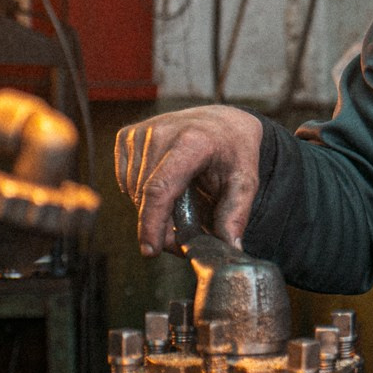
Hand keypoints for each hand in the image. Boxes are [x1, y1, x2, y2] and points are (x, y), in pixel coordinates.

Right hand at [113, 106, 263, 255]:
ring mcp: (141, 132)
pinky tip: (166, 186)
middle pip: (146, 196)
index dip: (152, 223)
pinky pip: (126, 181)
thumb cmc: (234, 151)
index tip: (151, 250)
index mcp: (192, 141)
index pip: (160, 188)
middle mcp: (161, 132)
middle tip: (184, 237)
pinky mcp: (127, 135)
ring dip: (153, 210)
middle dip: (161, 226)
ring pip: (133, 192)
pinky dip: (142, 193)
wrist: (222, 122)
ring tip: (182, 205)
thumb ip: (236, 214)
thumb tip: (230, 247)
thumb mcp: (246, 180)